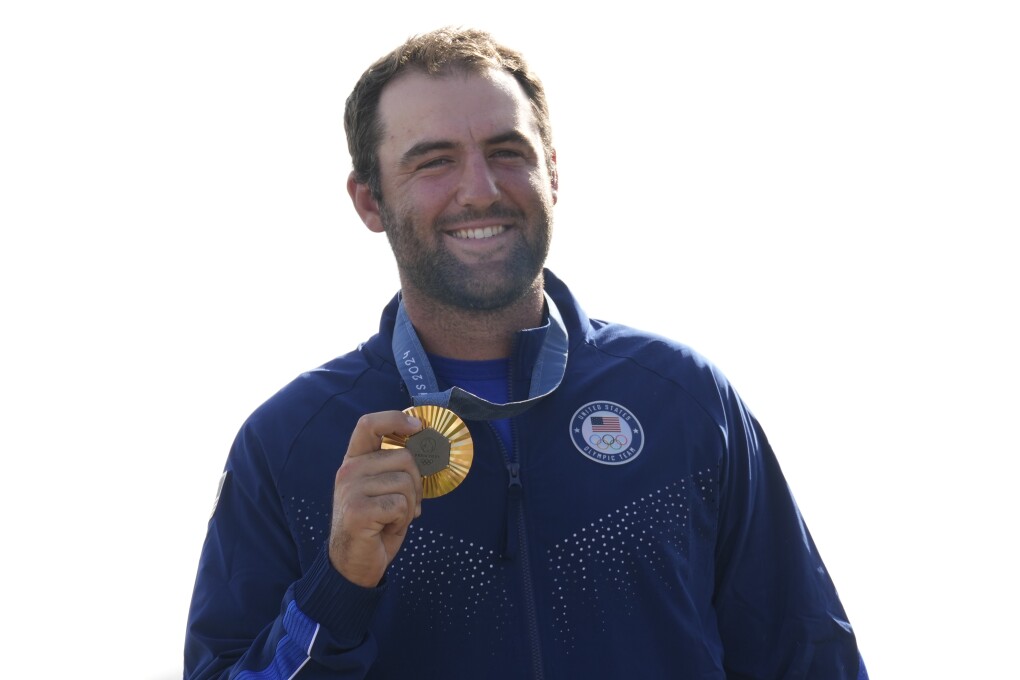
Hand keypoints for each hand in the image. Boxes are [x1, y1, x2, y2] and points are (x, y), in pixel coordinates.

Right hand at [328, 411, 423, 587]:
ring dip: (408, 506)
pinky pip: (401, 505)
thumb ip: (395, 467)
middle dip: (416, 485)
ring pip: (406, 483)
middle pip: (405, 458)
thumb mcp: (383, 490)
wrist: (354, 564)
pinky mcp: (357, 510)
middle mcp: (349, 470)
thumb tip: (427, 448)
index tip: (417, 426)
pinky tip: (385, 528)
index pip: (369, 424)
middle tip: (403, 506)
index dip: (396, 419)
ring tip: (390, 519)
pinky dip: (402, 520)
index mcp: (354, 461)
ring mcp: (350, 489)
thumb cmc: (375, 525)